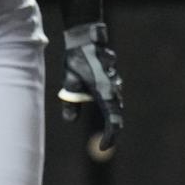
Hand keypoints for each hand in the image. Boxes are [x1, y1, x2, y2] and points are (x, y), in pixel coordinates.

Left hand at [58, 23, 123, 151]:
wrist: (86, 37)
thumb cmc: (77, 58)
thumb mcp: (69, 81)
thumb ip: (71, 101)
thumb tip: (70, 120)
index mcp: (105, 93)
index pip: (113, 121)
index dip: (110, 136)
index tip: (104, 146)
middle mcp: (114, 89)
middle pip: (115, 114)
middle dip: (111, 129)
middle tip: (105, 142)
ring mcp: (115, 83)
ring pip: (113, 103)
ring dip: (108, 113)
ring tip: (101, 119)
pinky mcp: (112, 78)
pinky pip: (110, 94)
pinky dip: (105, 101)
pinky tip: (95, 95)